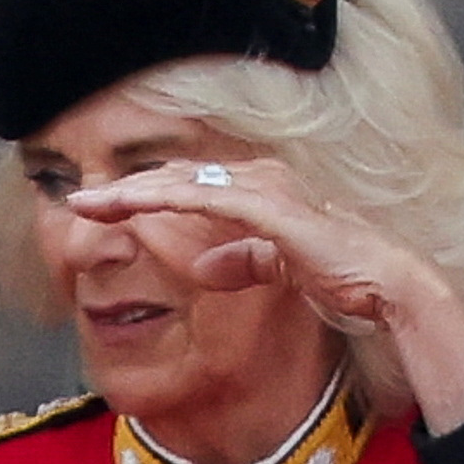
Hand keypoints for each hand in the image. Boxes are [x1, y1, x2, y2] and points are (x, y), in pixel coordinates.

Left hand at [65, 161, 463, 430]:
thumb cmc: (339, 277)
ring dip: (133, 193)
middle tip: (78, 202)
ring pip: (183, 182)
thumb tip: (202, 265)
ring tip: (89, 204)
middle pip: (178, 176)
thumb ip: (240, 261)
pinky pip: (205, 197)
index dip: (145, 194)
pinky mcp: (270, 209)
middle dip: (126, 189)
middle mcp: (264, 180)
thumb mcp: (275, 269)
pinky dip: (165, 199)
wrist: (385, 286)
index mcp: (263, 192)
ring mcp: (267, 191)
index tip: (102, 207)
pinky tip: (130, 205)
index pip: (190, 185)